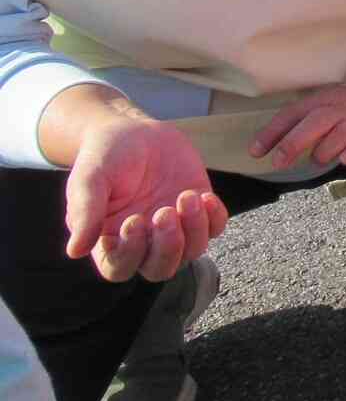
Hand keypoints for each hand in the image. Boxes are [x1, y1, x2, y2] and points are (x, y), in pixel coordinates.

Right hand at [65, 112, 228, 282]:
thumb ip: (85, 212)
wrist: (133, 131)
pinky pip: (215, 228)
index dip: (130, 253)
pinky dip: (214, 218)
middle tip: (163, 212)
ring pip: (192, 252)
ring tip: (186, 195)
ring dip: (193, 229)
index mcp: (109, 240)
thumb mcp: (90, 179)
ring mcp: (174, 228)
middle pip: (159, 269)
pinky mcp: (198, 211)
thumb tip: (74, 252)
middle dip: (167, 247)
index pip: (119, 268)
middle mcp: (143, 241)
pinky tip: (204, 196)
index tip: (133, 220)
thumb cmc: (105, 157)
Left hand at [250, 83, 345, 170]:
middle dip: (294, 142)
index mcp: (328, 99)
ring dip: (326, 149)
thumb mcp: (336, 107)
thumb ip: (311, 123)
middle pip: (316, 121)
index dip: (273, 131)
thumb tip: (281, 146)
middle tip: (278, 161)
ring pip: (341, 132)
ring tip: (319, 161)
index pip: (295, 113)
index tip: (256, 151)